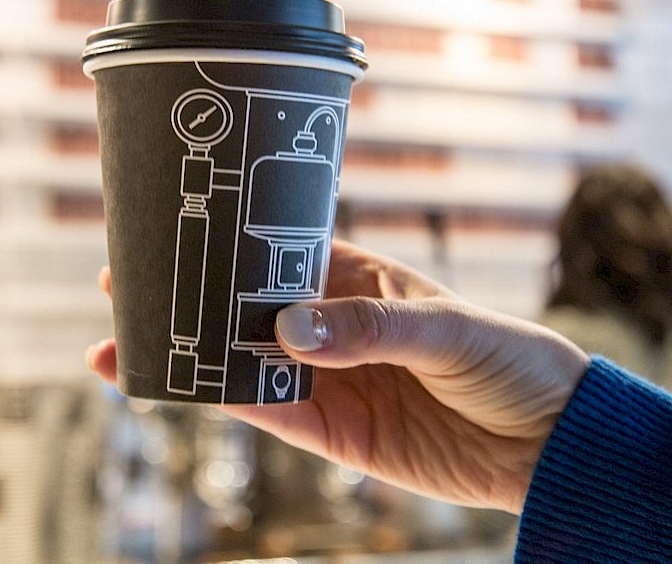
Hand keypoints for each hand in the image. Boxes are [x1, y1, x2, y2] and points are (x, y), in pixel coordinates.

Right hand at [86, 238, 588, 513]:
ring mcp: (329, 378)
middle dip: (187, 294)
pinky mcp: (333, 433)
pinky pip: (267, 412)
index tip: (174, 227)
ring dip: (188, 352)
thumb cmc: (511, 360)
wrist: (550, 445)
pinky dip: (223, 400)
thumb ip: (371, 330)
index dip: (227, 239)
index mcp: (359, 278)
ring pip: (242, 360)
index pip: (279, 250)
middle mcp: (333, 324)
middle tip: (121, 283)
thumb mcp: (448, 330)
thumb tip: (291, 330)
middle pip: (245, 305)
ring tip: (123, 343)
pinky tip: (177, 386)